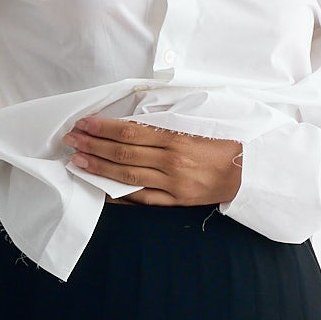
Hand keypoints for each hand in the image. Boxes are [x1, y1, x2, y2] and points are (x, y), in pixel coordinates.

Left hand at [64, 116, 243, 206]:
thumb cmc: (223, 144)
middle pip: (123, 152)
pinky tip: (100, 188)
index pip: (130, 131)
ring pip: (127, 176)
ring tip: (78, 160)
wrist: (248, 172)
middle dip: (93, 144)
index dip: (103, 127)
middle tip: (72, 139)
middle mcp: (171, 161)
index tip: (84, 123)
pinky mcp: (175, 200)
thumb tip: (132, 119)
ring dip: (99, 167)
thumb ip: (165, 124)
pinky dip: (119, 194)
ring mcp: (172, 184)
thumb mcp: (196, 125)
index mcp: (176, 138)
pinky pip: (141, 198)